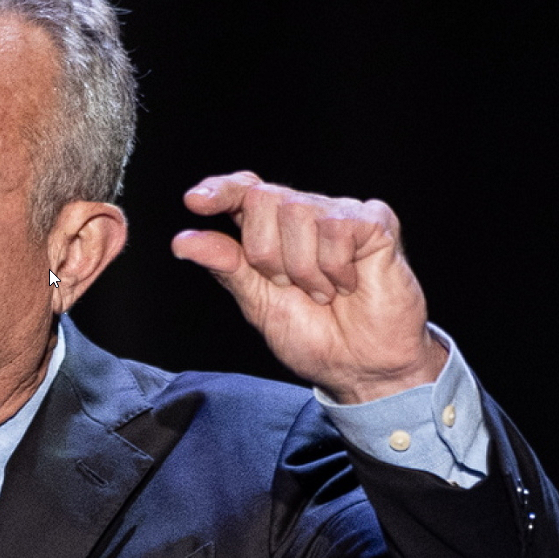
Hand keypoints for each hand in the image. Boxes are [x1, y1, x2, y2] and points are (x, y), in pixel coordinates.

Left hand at [171, 171, 446, 403]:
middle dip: (266, 253)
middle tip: (289, 286)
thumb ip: (226, 266)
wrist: (360, 368)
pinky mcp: (375, 222)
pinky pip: (337, 227)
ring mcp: (340, 214)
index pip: (242, 190)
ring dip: (304, 269)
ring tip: (322, 292)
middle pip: (263, 199)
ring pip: (298, 212)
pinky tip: (348, 285)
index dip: (220, 190)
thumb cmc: (313, 335)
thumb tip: (183, 240)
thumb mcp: (258, 302)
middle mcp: (303, 213)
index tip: (194, 202)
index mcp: (271, 230)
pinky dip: (335, 267)